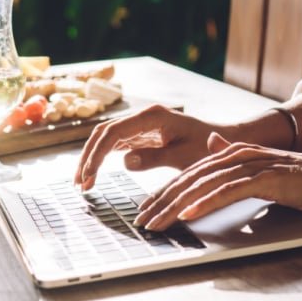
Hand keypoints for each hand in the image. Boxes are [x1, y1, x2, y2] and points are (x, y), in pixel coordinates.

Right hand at [75, 104, 228, 189]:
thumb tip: (124, 161)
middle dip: (89, 156)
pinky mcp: (143, 135)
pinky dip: (103, 158)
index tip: (88, 177)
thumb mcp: (184, 155)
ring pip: (107, 137)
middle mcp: (144, 117)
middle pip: (105, 132)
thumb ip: (154, 158)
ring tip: (83, 183)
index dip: (97, 154)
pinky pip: (116, 144)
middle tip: (80, 184)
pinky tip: (95, 174)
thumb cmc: (207, 147)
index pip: (114, 132)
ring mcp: (142, 125)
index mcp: (152, 116)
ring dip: (93, 157)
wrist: (221, 140)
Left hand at [134, 133, 301, 230]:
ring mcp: (251, 164)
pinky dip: (206, 202)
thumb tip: (214, 143)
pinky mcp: (264, 178)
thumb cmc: (296, 177)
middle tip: (141, 219)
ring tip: (157, 221)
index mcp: (234, 152)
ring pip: (205, 183)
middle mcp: (238, 154)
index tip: (146, 209)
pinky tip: (189, 214)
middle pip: (192, 177)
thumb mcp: (259, 165)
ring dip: (177, 204)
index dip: (166, 190)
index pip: (192, 172)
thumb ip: (234, 156)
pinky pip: (228, 191)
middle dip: (163, 199)